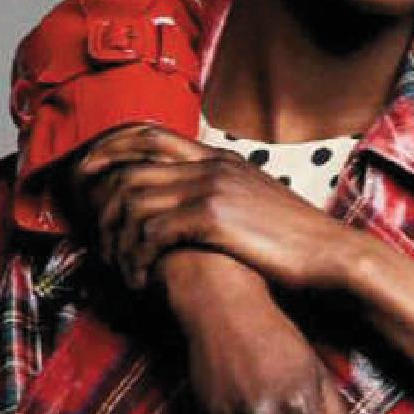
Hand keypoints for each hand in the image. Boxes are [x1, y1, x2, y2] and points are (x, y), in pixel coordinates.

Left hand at [74, 125, 362, 295]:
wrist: (332, 256)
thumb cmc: (301, 243)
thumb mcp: (262, 206)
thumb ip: (231, 198)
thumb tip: (209, 210)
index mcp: (220, 158)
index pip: (152, 134)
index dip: (113, 147)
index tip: (91, 168)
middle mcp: (210, 165)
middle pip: (133, 157)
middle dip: (98, 181)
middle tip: (81, 213)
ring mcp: (210, 188)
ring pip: (136, 197)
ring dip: (118, 233)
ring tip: (117, 263)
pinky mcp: (211, 219)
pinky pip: (153, 230)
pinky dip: (138, 255)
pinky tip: (141, 278)